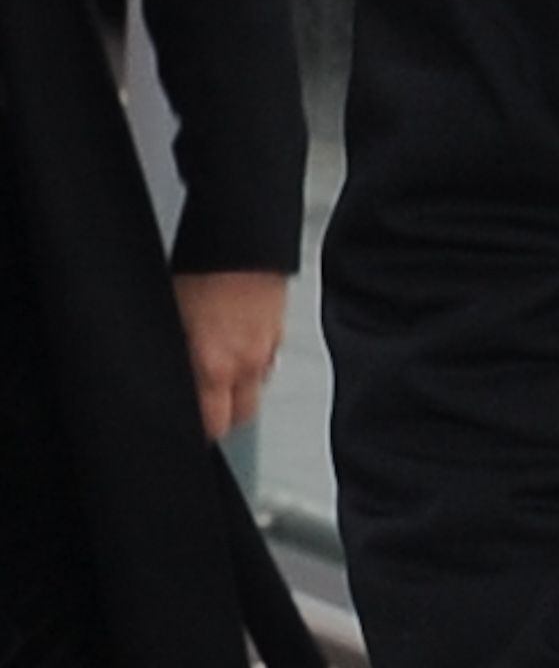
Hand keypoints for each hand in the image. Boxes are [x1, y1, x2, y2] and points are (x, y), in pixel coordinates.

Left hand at [173, 268, 286, 443]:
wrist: (240, 236)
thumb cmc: (201, 269)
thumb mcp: (170, 320)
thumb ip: (177, 358)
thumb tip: (168, 377)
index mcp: (214, 366)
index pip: (213, 425)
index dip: (199, 431)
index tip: (190, 428)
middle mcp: (247, 363)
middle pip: (242, 416)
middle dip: (224, 417)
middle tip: (204, 409)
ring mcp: (268, 346)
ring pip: (256, 387)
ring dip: (240, 388)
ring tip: (219, 371)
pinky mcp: (280, 328)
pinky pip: (267, 359)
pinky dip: (253, 360)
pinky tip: (237, 342)